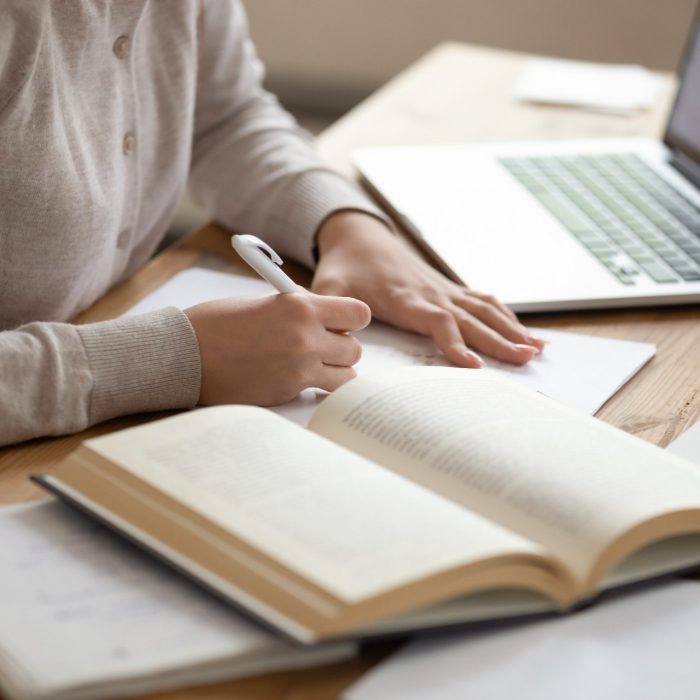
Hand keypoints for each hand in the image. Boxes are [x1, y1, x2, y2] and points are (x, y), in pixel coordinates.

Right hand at [184, 293, 369, 405]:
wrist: (185, 354)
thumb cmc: (218, 323)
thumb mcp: (266, 302)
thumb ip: (300, 309)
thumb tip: (325, 318)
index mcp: (301, 307)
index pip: (359, 314)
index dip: (352, 319)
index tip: (341, 323)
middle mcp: (307, 338)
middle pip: (356, 349)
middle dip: (342, 348)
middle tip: (323, 346)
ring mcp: (300, 369)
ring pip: (347, 376)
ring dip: (334, 371)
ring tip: (312, 365)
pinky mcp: (288, 392)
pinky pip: (319, 391)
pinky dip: (314, 387)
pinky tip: (294, 378)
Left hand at [312, 212, 544, 367]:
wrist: (358, 236)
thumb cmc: (344, 267)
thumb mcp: (328, 287)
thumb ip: (331, 311)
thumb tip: (337, 339)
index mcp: (404, 298)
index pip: (436, 320)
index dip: (454, 342)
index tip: (472, 366)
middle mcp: (431, 293)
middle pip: (471, 318)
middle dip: (499, 340)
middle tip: (525, 359)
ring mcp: (443, 289)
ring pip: (484, 309)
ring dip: (511, 329)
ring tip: (535, 350)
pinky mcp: (447, 288)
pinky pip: (483, 300)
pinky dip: (506, 316)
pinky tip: (523, 332)